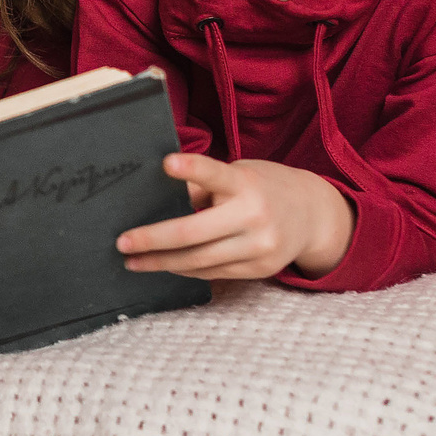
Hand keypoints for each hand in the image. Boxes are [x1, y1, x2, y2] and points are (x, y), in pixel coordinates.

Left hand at [115, 154, 353, 280]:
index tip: (166, 163)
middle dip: (153, 239)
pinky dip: (185, 269)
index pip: (216, 174)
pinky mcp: (260, 269)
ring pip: (200, 260)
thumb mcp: (239, 176)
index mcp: (246, 183)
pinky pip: (213, 272)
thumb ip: (204, 188)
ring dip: (162, 262)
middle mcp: (255, 215)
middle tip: (122, 241)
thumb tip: (158, 202)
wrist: (312, 215)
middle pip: (194, 232)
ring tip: (133, 261)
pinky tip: (166, 265)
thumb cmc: (262, 188)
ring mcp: (260, 246)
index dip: (192, 168)